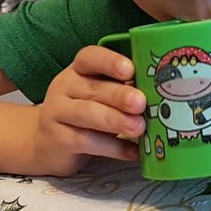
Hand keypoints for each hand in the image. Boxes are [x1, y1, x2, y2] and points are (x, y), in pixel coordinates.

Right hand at [27, 46, 145, 175]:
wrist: (47, 143)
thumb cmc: (85, 113)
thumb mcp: (100, 96)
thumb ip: (122, 91)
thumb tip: (163, 95)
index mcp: (79, 71)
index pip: (89, 57)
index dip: (109, 62)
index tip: (130, 70)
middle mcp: (65, 87)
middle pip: (93, 88)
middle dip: (119, 95)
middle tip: (140, 103)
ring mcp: (57, 113)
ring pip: (87, 114)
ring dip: (115, 120)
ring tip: (139, 127)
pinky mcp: (58, 139)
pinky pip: (85, 142)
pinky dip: (113, 148)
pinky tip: (132, 152)